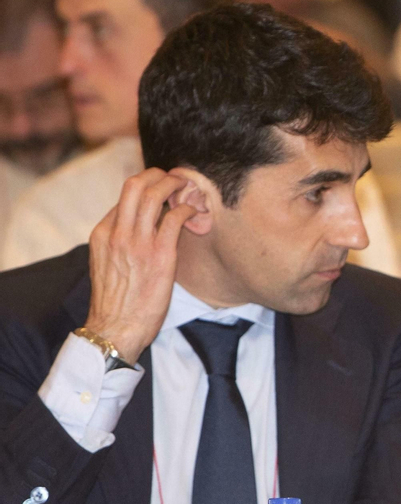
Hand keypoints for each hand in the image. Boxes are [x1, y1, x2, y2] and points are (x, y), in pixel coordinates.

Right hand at [83, 169, 197, 358]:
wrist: (114, 329)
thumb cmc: (116, 302)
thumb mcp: (106, 264)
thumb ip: (119, 242)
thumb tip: (138, 228)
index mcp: (102, 234)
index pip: (123, 196)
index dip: (145, 186)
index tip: (162, 187)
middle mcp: (116, 233)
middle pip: (134, 184)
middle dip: (158, 174)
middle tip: (175, 177)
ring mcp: (137, 242)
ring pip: (154, 194)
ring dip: (175, 185)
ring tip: (188, 188)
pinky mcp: (159, 255)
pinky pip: (175, 217)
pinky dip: (188, 209)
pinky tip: (194, 213)